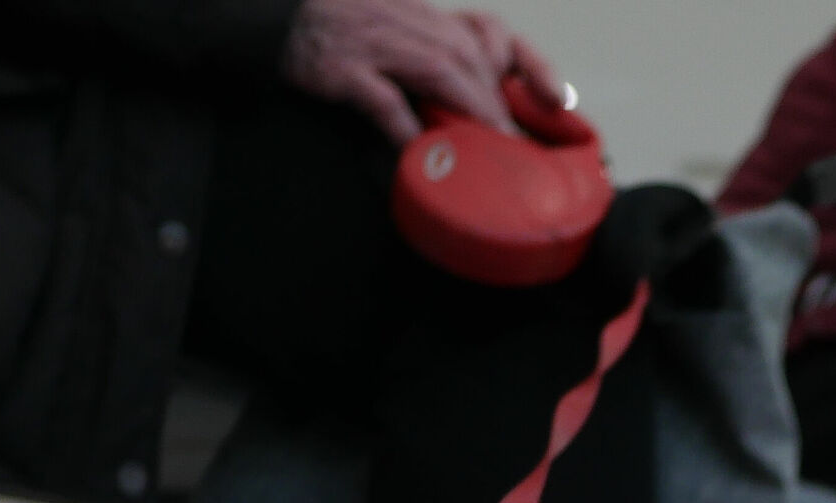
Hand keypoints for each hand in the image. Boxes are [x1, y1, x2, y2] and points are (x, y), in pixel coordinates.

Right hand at [283, 0, 563, 144]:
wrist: (277, 17)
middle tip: (518, 150)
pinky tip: (421, 154)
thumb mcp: (398, 31)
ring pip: (439, 71)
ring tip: (490, 154)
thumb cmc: (343, 31)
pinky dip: (405, 127)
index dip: (531, 63)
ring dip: (471, 113)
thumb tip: (485, 113)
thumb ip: (439, 61)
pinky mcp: (342, 68)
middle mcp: (409, 22)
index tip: (558, 100)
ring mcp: (376, 44)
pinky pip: (382, 99)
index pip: (491, 32)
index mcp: (426, 15)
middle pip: (471, 58)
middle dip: (499, 104)